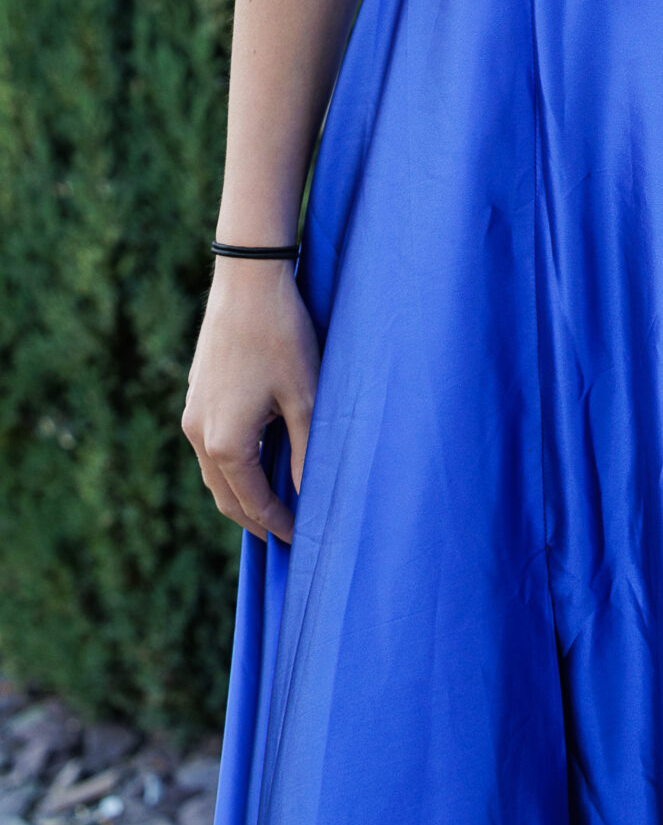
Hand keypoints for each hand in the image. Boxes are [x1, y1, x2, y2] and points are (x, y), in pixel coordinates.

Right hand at [181, 262, 321, 543]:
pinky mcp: (195, 396)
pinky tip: (256, 461)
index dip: (278, 524)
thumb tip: (308, 495)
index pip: (252, 503)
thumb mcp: (307, 397)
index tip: (300, 541)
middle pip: (225, 496)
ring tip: (271, 505)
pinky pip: (210, 447)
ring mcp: (192, 415)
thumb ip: (306, 451)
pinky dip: (230, 465)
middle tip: (283, 535)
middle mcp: (199, 435)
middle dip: (254, 518)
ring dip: (239, 493)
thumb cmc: (283, 337)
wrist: (248, 283)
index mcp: (226, 443)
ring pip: (213, 472)